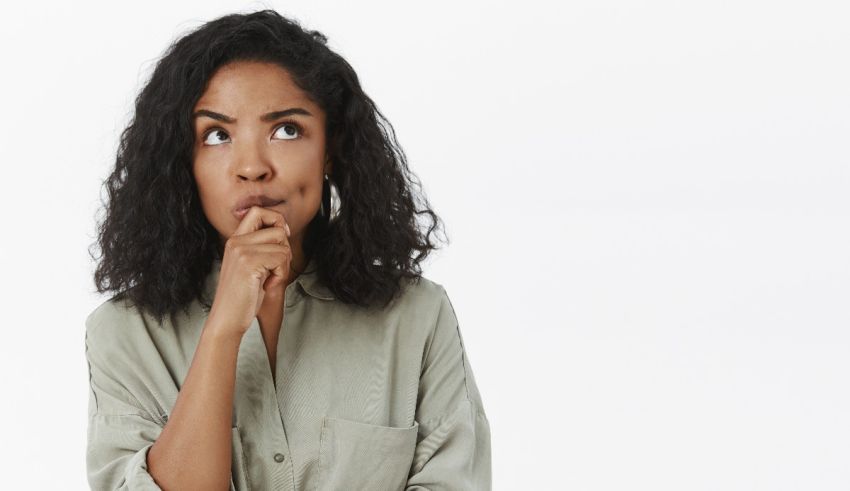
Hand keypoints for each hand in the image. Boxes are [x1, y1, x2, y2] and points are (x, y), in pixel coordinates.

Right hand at [205, 206, 291, 339]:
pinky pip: (282, 259)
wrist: (226, 320)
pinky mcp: (249, 263)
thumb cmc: (243, 297)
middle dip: (285, 248)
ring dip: (283, 265)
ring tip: (268, 279)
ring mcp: (241, 251)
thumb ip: (261, 246)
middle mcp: (236, 241)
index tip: (280, 241)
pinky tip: (267, 285)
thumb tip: (284, 229)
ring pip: (283, 245)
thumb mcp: (250, 265)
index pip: (258, 211)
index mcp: (234, 240)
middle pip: (277, 227)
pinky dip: (281, 274)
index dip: (276, 220)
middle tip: (274, 268)